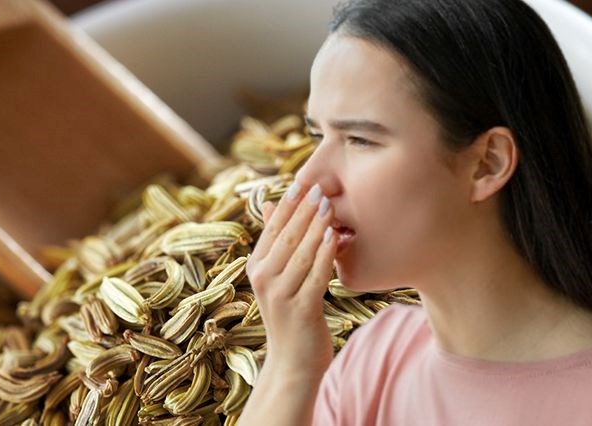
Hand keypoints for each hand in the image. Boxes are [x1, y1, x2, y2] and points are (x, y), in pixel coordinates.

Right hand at [246, 182, 336, 378]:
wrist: (292, 364)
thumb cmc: (291, 316)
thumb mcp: (278, 277)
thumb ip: (277, 242)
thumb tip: (273, 204)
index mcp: (257, 268)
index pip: (273, 229)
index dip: (288, 205)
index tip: (303, 183)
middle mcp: (264, 279)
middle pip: (286, 237)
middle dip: (303, 211)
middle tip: (320, 188)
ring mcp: (280, 295)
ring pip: (300, 253)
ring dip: (315, 227)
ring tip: (329, 206)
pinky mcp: (301, 309)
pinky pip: (316, 275)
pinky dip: (325, 254)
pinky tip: (335, 237)